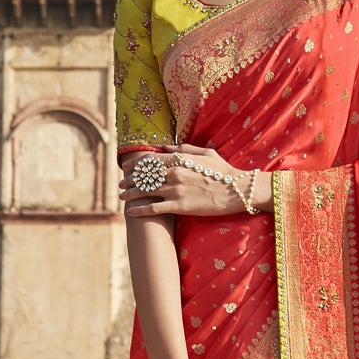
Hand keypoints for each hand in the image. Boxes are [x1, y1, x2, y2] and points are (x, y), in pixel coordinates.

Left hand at [121, 143, 270, 220]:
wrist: (237, 190)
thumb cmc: (224, 171)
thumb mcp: (206, 153)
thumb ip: (184, 148)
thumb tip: (166, 146)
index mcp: (180, 159)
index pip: (150, 160)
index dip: (135, 164)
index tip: (127, 168)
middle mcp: (174, 173)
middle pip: (144, 176)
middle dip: (129, 180)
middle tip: (121, 184)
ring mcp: (176, 190)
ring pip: (145, 191)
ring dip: (130, 194)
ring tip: (122, 197)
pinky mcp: (180, 206)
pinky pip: (154, 208)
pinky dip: (140, 210)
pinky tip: (131, 212)